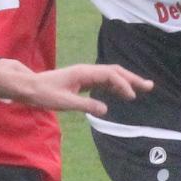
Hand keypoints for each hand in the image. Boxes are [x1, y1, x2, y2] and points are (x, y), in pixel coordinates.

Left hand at [0, 59, 152, 114]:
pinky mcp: (83, 81)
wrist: (30, 87)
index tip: (132, 96)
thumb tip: (105, 110)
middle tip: (149, 86)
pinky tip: (123, 93)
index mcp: (84, 73)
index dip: (122, 84)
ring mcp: (85, 75)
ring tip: (142, 89)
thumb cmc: (44, 94)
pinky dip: (116, 86)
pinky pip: (104, 82)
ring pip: (111, 76)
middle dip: (132, 78)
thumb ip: (85, 105)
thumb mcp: (64, 102)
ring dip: (126, 82)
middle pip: (115, 71)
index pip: (109, 75)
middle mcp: (87, 71)